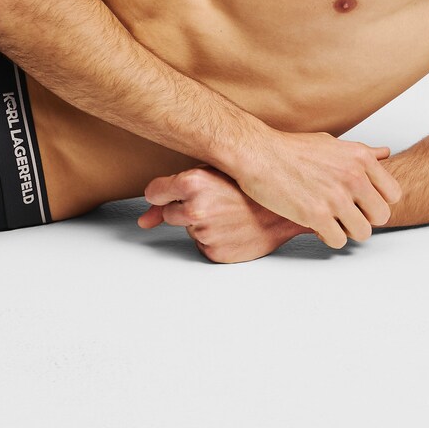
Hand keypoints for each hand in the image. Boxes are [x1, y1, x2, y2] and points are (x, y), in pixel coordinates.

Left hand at [137, 164, 292, 262]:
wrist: (285, 210)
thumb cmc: (250, 187)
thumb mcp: (213, 174)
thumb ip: (171, 194)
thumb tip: (143, 221)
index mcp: (192, 183)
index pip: (155, 192)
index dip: (163, 192)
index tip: (174, 193)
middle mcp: (195, 209)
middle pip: (169, 213)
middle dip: (184, 208)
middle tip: (215, 202)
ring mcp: (204, 233)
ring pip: (188, 230)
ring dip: (201, 224)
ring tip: (228, 214)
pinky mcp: (214, 253)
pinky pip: (202, 246)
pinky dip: (213, 239)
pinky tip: (232, 229)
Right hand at [233, 129, 401, 249]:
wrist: (258, 154)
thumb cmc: (291, 149)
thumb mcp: (332, 143)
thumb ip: (361, 153)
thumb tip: (384, 154)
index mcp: (360, 158)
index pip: (393, 194)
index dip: (378, 201)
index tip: (363, 202)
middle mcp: (352, 177)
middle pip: (381, 216)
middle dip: (364, 218)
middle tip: (345, 213)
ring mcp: (335, 197)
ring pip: (362, 232)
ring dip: (346, 230)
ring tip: (330, 219)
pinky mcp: (316, 215)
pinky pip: (338, 240)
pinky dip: (328, 236)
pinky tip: (315, 224)